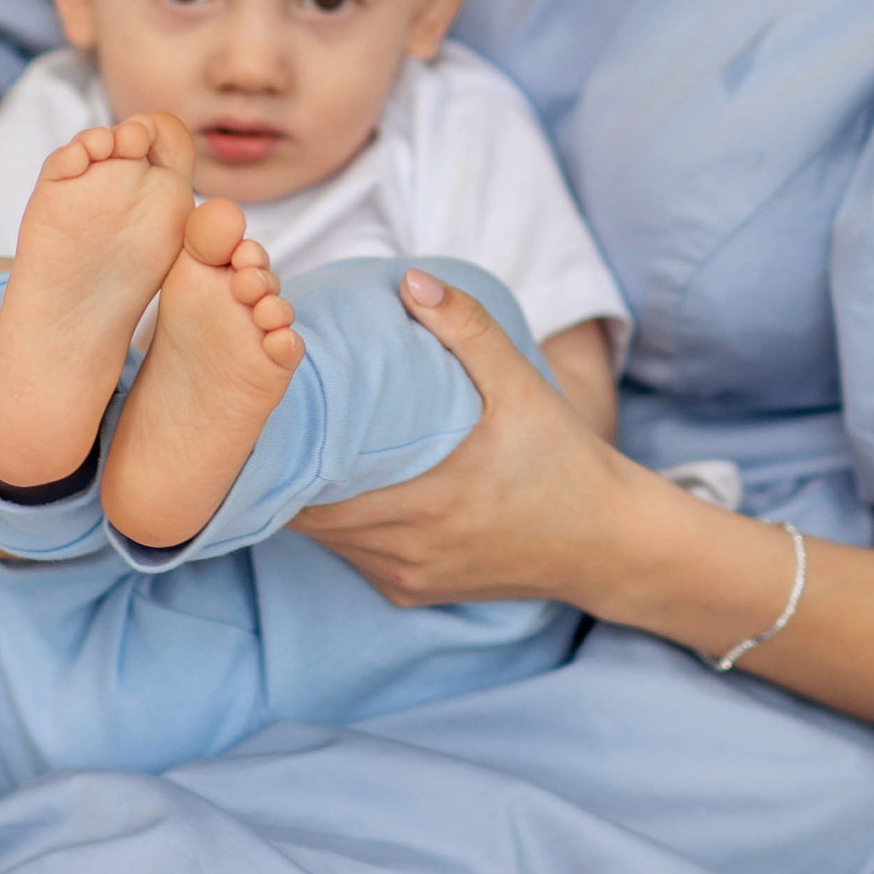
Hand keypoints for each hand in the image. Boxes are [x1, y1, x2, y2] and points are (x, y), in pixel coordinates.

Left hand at [289, 269, 668, 613]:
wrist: (608, 543)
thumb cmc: (564, 461)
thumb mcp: (523, 387)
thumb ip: (467, 328)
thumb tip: (409, 280)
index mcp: (424, 501)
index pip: (310, 490)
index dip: (279, 457)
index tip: (264, 415)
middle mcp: (406, 550)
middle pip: (306, 517)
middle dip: (284, 474)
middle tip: (268, 425)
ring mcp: (408, 577)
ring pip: (328, 542)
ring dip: (308, 502)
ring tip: (294, 450)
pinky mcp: (416, 593)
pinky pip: (357, 560)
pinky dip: (342, 529)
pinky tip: (341, 490)